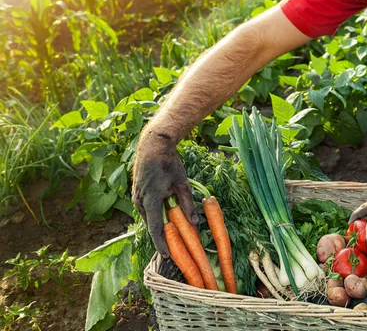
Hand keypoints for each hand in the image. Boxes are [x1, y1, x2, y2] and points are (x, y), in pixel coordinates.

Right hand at [132, 129, 197, 256]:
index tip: (167, 256)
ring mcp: (136, 196)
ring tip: (171, 236)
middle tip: (174, 249)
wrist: (153, 144)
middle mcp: (139, 200)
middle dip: (161, 237)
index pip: (155, 228)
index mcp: (150, 199)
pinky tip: (165, 218)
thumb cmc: (168, 162)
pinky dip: (155, 215)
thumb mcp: (182, 183)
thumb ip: (188, 204)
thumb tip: (195, 222)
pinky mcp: (137, 191)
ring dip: (158, 225)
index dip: (161, 244)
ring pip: (148, 216)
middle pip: (151, 224)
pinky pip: (146, 208)